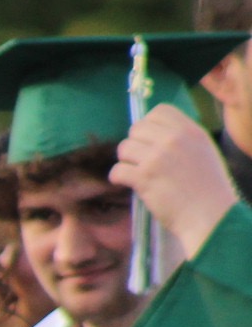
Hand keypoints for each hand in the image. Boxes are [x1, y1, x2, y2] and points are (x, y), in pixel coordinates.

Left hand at [113, 103, 240, 259]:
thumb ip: (181, 139)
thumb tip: (152, 133)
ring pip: (123, 148)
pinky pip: (117, 170)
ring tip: (136, 174)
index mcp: (191, 131)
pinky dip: (117, 178)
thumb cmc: (208, 188)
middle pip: (136, 128)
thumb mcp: (203, 151)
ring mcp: (158, 157)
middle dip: (134, 144)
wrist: (210, 216)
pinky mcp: (144, 177)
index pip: (158, 111)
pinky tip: (128, 184)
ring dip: (126, 162)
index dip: (148, 125)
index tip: (149, 141)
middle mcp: (174, 139)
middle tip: (140, 161)